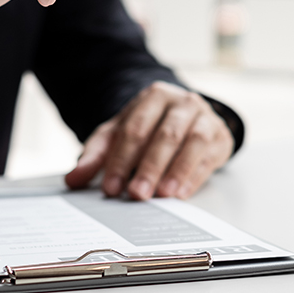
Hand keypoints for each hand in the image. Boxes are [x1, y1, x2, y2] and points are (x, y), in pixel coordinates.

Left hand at [64, 81, 233, 199]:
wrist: (187, 116)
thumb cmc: (150, 126)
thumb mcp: (119, 134)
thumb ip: (96, 156)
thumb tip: (73, 179)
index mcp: (153, 97)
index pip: (135, 129)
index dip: (121, 159)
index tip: (110, 187)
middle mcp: (182, 102)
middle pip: (165, 135)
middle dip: (149, 167)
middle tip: (136, 194)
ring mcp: (205, 117)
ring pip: (192, 142)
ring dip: (177, 171)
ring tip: (163, 195)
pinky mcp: (221, 136)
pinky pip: (209, 156)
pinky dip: (195, 176)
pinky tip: (181, 194)